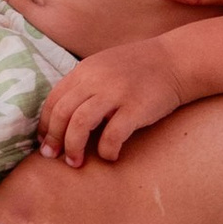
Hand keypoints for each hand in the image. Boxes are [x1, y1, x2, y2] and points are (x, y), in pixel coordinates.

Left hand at [36, 36, 187, 165]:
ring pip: (80, 123)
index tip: (45, 142)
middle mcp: (96, 79)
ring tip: (75, 163)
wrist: (177, 60)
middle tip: (53, 157)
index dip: (45, 124)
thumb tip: (61, 117)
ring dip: (73, 147)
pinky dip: (106, 150)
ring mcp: (116, 93)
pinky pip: (112, 134)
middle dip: (54, 139)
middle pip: (62, 113)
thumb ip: (84, 86)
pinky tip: (110, 155)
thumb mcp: (104, 68)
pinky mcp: (136, 107)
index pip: (54, 99)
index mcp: (85, 71)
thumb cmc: (140, 69)